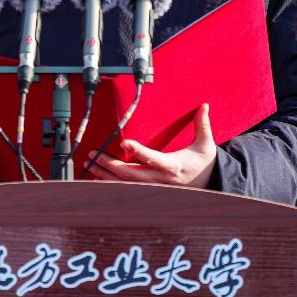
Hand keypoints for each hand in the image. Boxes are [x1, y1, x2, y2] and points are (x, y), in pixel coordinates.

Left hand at [86, 104, 216, 187]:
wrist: (206, 185)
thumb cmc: (202, 163)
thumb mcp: (205, 145)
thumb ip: (202, 125)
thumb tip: (204, 106)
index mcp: (172, 166)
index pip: (153, 158)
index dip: (138, 151)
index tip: (124, 141)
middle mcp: (159, 179)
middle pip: (131, 174)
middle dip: (110, 165)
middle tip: (94, 154)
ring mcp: (152, 187)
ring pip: (124, 184)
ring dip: (104, 174)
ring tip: (89, 162)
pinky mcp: (147, 191)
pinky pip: (125, 189)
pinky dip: (110, 183)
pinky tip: (96, 176)